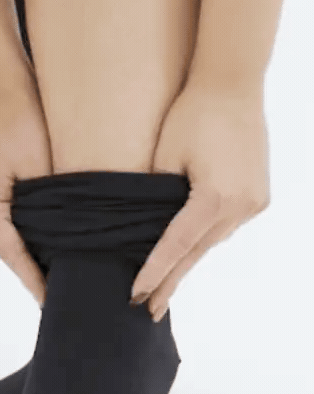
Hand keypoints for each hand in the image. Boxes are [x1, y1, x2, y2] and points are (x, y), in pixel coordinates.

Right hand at [0, 87, 52, 306]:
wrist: (8, 95)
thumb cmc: (27, 127)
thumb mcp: (43, 174)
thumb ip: (50, 216)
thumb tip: (65, 250)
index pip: (14, 255)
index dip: (35, 281)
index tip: (53, 304)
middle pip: (7, 250)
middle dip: (34, 270)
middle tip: (64, 295)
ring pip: (5, 238)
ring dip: (29, 253)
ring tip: (57, 277)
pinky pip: (4, 224)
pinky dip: (23, 235)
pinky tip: (43, 247)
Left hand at [131, 81, 270, 321]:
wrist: (232, 84)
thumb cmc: (192, 113)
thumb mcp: (166, 155)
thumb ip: (158, 196)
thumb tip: (148, 226)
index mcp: (215, 197)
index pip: (176, 245)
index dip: (155, 271)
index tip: (136, 295)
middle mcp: (241, 205)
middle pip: (196, 252)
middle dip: (171, 280)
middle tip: (149, 310)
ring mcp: (255, 201)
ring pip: (212, 240)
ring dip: (188, 260)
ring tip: (164, 285)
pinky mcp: (258, 193)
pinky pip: (224, 225)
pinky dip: (204, 239)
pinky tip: (189, 250)